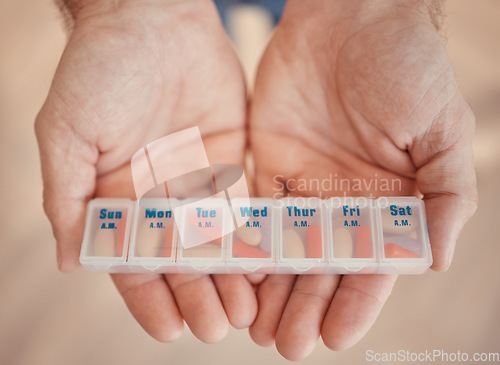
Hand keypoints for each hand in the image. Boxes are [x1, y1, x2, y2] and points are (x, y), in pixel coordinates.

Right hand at [36, 0, 256, 342]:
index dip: (149, 298)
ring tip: (248, 311)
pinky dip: (253, 236)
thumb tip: (67, 260)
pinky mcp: (230, 161)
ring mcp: (197, 181)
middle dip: (198, 295)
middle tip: (219, 327)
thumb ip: (66, 198)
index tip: (170, 329)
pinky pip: (245, 205)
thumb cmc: (99, 70)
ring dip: (230, 277)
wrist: (150, 19)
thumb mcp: (67, 134)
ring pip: (216, 241)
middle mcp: (158, 198)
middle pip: (180, 259)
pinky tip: (267, 263)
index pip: (133, 262)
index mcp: (117, 199)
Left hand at [249, 0, 476, 358]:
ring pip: (286, 252)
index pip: (372, 266)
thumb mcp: (442, 130)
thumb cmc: (406, 67)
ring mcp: (304, 188)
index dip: (356, 304)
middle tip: (286, 345)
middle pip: (323, 269)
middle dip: (306, 308)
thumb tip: (435, 259)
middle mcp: (345, 205)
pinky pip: (256, 216)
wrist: (350, 19)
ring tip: (258, 329)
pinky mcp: (268, 167)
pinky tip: (235, 277)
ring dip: (273, 291)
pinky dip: (247, 247)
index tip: (336, 338)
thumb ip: (446, 196)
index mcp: (390, 204)